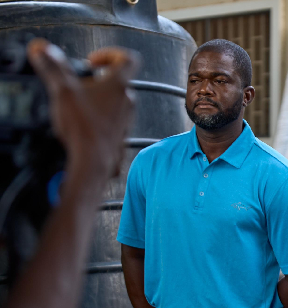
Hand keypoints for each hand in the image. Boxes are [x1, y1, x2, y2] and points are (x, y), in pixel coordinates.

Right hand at [26, 39, 139, 184]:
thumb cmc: (84, 128)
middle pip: (117, 81)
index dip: (110, 54)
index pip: (127, 58)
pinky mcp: (120, 134)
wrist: (93, 162)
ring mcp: (126, 118)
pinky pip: (111, 120)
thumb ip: (54, 67)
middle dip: (97, 79)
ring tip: (78, 106)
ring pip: (114, 101)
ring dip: (98, 99)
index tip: (93, 61)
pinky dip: (98, 117)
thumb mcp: (63, 90)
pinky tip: (83, 124)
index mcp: (119, 85)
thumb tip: (43, 49)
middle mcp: (128, 101)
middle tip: (79, 85)